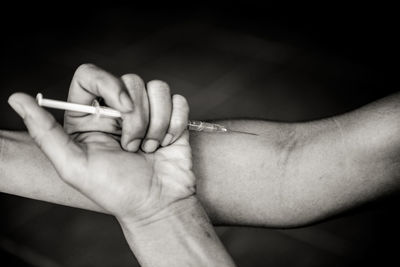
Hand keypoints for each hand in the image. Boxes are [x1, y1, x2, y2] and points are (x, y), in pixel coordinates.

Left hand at [8, 64, 193, 223]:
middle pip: (130, 81)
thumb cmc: (116, 191)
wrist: (158, 205)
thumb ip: (45, 132)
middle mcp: (117, 110)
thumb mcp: (74, 166)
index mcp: (89, 117)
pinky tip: (166, 144)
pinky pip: (178, 101)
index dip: (108, 83)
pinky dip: (175, 124)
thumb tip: (16, 98)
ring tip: (150, 149)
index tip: (122, 108)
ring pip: (157, 88)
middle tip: (133, 147)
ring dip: (157, 124)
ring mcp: (147, 112)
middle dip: (137, 119)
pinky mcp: (171, 117)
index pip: (91, 75)